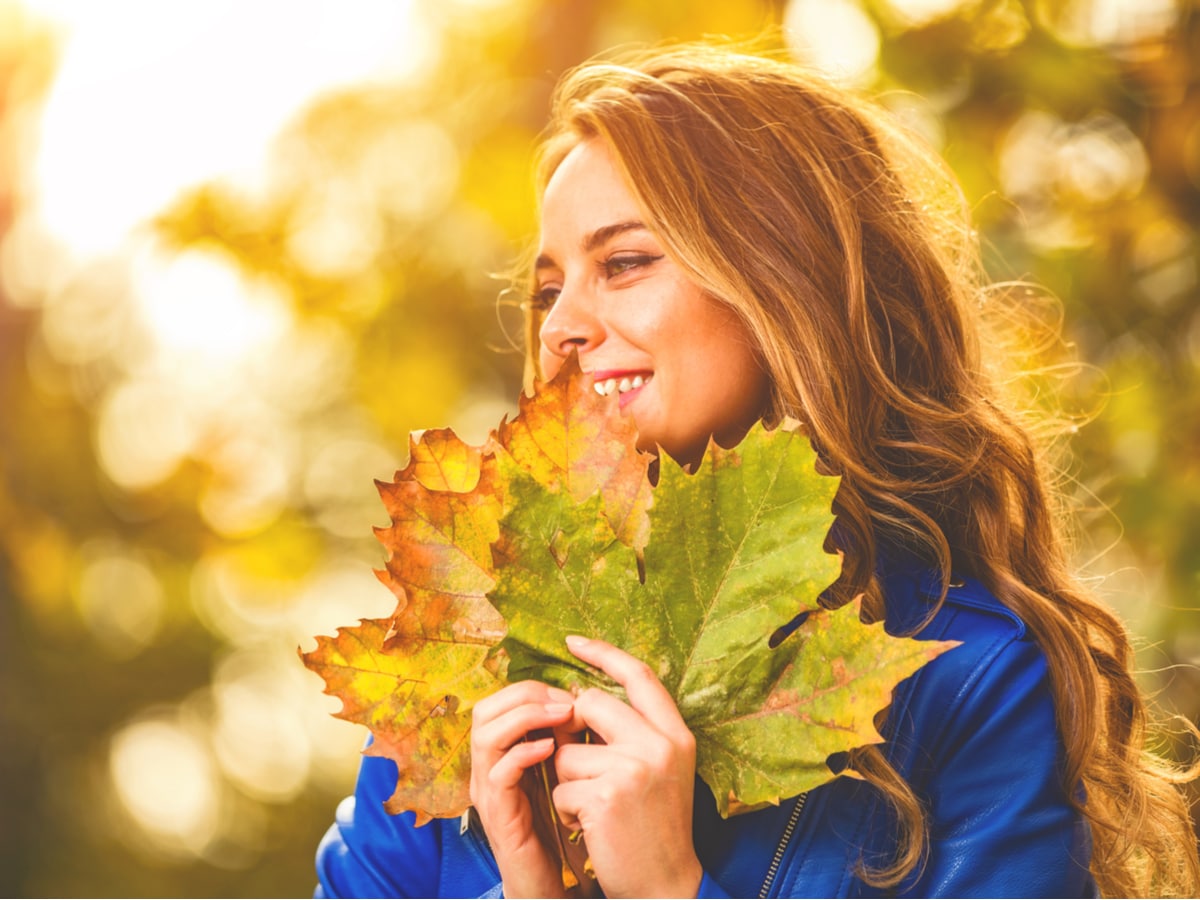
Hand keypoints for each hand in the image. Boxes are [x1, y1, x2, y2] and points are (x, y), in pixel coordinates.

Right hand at [469, 680, 577, 897]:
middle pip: (485, 709)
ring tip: (562, 715)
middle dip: (527, 695)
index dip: (534, 688)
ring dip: (526, 716)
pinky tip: (552, 750)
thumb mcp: (564, 773)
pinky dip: (524, 754)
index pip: (500, 701)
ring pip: (485, 734)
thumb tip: (586, 700)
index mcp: (503, 754)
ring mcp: (489, 792)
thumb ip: (565, 739)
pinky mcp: (498, 816)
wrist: (551, 884)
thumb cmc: (561, 826)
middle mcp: (488, 768)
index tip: (571, 694)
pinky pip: (498, 773)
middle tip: (566, 700)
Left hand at [552, 636, 703, 898]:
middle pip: (590, 704)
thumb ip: (634, 732)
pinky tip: (590, 828)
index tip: (573, 641)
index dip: (604, 652)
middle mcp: (658, 745)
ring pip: (567, 752)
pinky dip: (565, 811)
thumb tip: (582, 699)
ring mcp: (633, 769)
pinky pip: (559, 789)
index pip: (638, 675)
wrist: (666, 886)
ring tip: (596, 809)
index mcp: (675, 734)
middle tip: (586, 770)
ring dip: (568, 782)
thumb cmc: (654, 827)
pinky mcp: (605, 796)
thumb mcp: (661, 770)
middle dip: (574, 734)